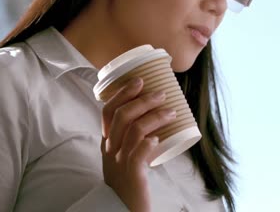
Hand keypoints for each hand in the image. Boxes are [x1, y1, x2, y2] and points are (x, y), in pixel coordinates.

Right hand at [100, 77, 175, 211]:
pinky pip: (138, 153)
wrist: (121, 210)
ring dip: (155, 117)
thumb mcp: (123, 157)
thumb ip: (131, 141)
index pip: (108, 111)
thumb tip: (154, 120)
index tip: (139, 80)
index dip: (123, 93)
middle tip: (162, 94)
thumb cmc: (127, 181)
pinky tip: (160, 138)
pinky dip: (149, 142)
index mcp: (107, 142)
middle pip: (122, 116)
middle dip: (143, 100)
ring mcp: (120, 162)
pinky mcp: (132, 175)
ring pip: (134, 130)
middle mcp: (110, 149)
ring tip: (172, 112)